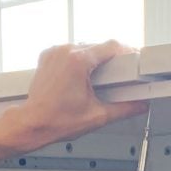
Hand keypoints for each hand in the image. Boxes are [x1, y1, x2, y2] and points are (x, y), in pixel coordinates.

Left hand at [3, 40, 148, 151]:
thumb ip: (124, 109)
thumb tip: (139, 105)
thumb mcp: (98, 116)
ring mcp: (55, 52)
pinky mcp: (48, 57)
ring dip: (94, 59)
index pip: (112, 46)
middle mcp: (65, 51)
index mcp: (78, 60)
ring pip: (84, 47)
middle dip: (111, 60)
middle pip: (98, 46)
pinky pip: (70, 52)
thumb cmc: (56, 121)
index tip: (134, 59)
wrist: (32, 124)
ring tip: (100, 79)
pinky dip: (79, 60)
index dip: (127, 53)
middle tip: (119, 76)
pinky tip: (82, 76)